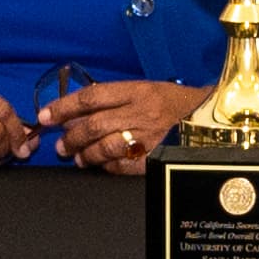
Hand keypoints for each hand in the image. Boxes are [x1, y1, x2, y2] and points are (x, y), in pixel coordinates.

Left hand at [30, 78, 207, 175]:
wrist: (213, 120)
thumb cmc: (176, 104)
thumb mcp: (148, 90)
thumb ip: (115, 100)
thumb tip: (77, 114)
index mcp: (139, 90)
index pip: (91, 97)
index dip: (64, 107)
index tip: (45, 116)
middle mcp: (143, 112)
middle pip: (94, 124)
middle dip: (71, 136)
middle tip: (61, 144)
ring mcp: (151, 137)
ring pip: (105, 147)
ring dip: (85, 154)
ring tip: (77, 158)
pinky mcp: (157, 159)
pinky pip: (123, 166)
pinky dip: (106, 167)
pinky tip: (100, 166)